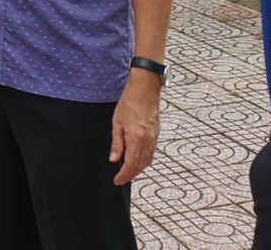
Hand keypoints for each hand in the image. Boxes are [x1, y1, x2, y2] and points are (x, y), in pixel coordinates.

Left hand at [109, 66, 161, 184]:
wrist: (145, 89)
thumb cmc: (129, 102)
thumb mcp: (117, 122)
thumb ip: (116, 143)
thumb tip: (114, 159)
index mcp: (136, 138)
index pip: (130, 164)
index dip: (123, 175)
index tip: (116, 180)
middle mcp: (147, 141)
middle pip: (139, 166)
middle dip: (130, 175)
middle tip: (120, 180)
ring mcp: (154, 138)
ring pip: (147, 161)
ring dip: (138, 170)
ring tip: (128, 174)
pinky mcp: (156, 134)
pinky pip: (151, 154)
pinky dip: (144, 161)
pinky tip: (138, 162)